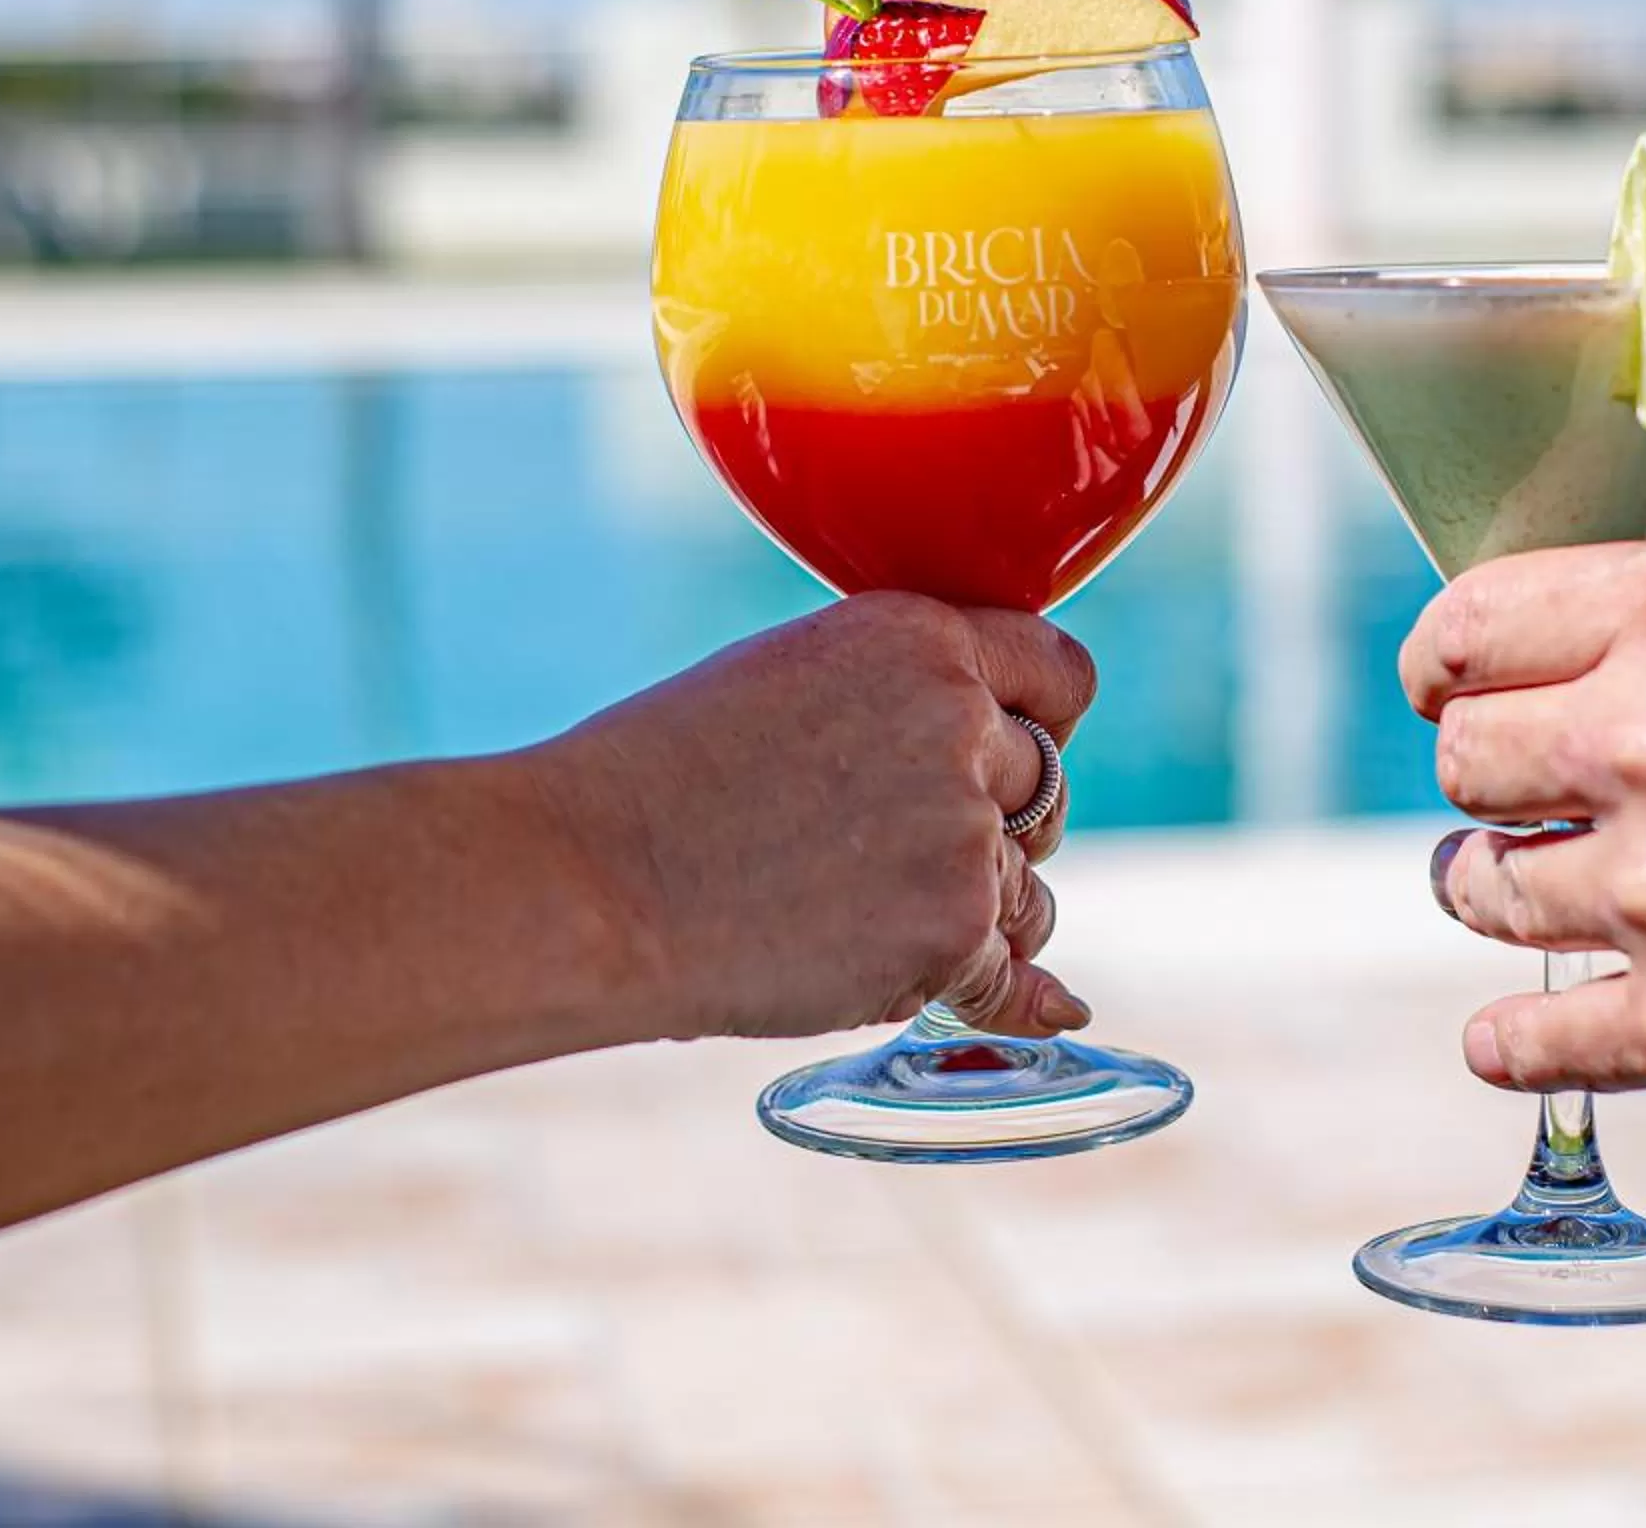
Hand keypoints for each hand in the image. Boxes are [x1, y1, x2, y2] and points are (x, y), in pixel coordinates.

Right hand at [533, 593, 1095, 1042]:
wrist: (586, 880)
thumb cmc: (655, 782)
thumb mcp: (789, 683)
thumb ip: (897, 704)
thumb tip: (987, 770)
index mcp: (919, 637)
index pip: (1059, 674)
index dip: (1046, 724)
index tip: (1022, 760)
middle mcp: (959, 719)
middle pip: (1047, 786)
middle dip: (1002, 827)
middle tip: (910, 861)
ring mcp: (963, 826)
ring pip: (1029, 890)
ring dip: (985, 916)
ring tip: (878, 928)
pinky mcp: (952, 926)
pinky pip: (1011, 977)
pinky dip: (1008, 1000)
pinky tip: (1038, 1010)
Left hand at [1405, 543, 1645, 1167]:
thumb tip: (1574, 687)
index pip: (1473, 627)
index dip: (1448, 665)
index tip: (1449, 690)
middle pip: (1466, 759)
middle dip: (1494, 778)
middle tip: (1538, 802)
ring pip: (1479, 886)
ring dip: (1506, 892)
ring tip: (1555, 898)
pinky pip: (1527, 1040)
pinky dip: (1515, 1042)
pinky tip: (1519, 1035)